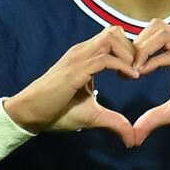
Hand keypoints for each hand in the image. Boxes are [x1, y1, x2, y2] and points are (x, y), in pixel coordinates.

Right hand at [4, 26, 138, 146]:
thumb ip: (114, 122)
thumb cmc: (57, 111)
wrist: (29, 114)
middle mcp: (83, 51)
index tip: (138, 71)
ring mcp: (78, 58)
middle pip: (115, 31)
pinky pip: (104, 59)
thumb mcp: (93, 115)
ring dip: (129, 54)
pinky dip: (123, 66)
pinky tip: (131, 79)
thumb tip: (132, 138)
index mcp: (86, 56)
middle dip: (133, 48)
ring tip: (135, 74)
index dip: (130, 51)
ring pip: (111, 38)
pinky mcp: (75, 69)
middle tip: (139, 69)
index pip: (113, 38)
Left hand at [131, 19, 169, 144]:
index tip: (123, 68)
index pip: (153, 32)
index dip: (135, 45)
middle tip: (125, 66)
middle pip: (155, 25)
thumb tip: (133, 137)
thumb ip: (153, 119)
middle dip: (136, 43)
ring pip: (162, 32)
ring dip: (142, 49)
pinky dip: (152, 62)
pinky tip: (141, 75)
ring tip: (133, 70)